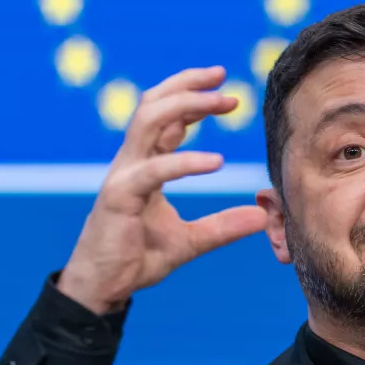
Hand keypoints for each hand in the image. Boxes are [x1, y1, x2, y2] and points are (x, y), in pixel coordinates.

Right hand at [59, 67, 267, 313]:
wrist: (103, 288)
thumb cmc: (138, 258)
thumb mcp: (191, 241)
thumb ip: (222, 226)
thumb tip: (261, 217)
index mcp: (145, 164)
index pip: (166, 116)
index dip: (193, 96)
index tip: (227, 89)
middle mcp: (132, 162)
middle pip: (154, 104)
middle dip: (188, 84)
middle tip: (224, 76)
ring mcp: (123, 175)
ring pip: (149, 121)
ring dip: (187, 105)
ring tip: (224, 101)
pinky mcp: (118, 196)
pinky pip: (153, 170)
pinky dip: (185, 162)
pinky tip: (217, 162)